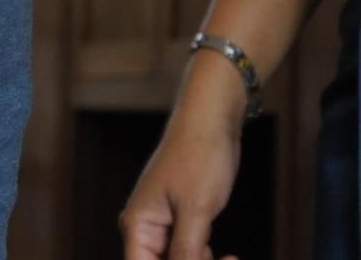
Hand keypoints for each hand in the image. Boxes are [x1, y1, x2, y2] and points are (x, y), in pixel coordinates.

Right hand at [120, 114, 241, 259]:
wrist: (209, 123)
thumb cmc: (198, 158)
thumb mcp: (197, 209)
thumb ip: (188, 249)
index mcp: (137, 225)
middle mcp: (144, 228)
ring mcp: (162, 224)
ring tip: (231, 259)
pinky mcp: (180, 220)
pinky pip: (188, 251)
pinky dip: (206, 258)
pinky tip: (228, 257)